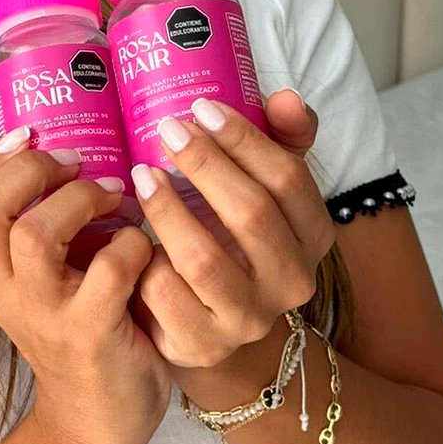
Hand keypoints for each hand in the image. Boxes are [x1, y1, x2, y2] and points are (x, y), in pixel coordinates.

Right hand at [0, 134, 172, 443]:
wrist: (96, 421)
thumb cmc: (74, 327)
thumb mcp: (32, 275)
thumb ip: (26, 221)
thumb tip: (37, 145)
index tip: (30, 138)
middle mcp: (1, 289)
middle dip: (32, 170)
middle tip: (76, 164)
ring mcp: (42, 316)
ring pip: (34, 236)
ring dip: (81, 202)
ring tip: (112, 196)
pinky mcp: (89, 335)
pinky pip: (107, 271)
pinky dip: (131, 245)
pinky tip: (142, 247)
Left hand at [129, 92, 335, 372]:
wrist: (207, 318)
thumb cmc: (231, 235)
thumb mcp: (262, 186)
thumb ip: (281, 138)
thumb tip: (286, 98)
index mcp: (314, 237)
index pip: (288, 181)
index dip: (245, 140)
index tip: (202, 108)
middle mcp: (291, 282)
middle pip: (251, 215)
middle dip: (206, 166)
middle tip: (167, 130)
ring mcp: (247, 320)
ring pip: (204, 260)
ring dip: (168, 209)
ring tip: (141, 174)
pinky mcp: (201, 344)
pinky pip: (165, 296)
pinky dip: (144, 259)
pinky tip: (128, 231)